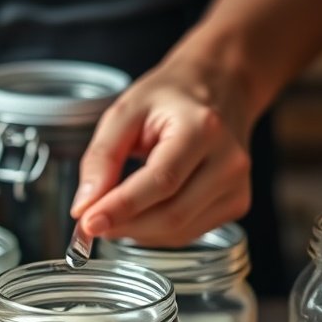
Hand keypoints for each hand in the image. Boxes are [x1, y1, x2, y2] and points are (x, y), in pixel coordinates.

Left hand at [70, 56, 253, 246]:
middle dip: (123, 225)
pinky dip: (155, 232)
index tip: (88, 222)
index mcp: (203, 128)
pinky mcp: (236, 203)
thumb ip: (101, 158)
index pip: (161, 181)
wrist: (218, 88)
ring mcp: (237, 186)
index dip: (121, 207)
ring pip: (178, 231)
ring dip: (136, 231)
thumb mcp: (124, 112)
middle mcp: (228, 160)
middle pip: (171, 214)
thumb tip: (84, 206)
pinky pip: (187, 233)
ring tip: (115, 212)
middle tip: (90, 221)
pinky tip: (142, 212)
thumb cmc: (170, 98)